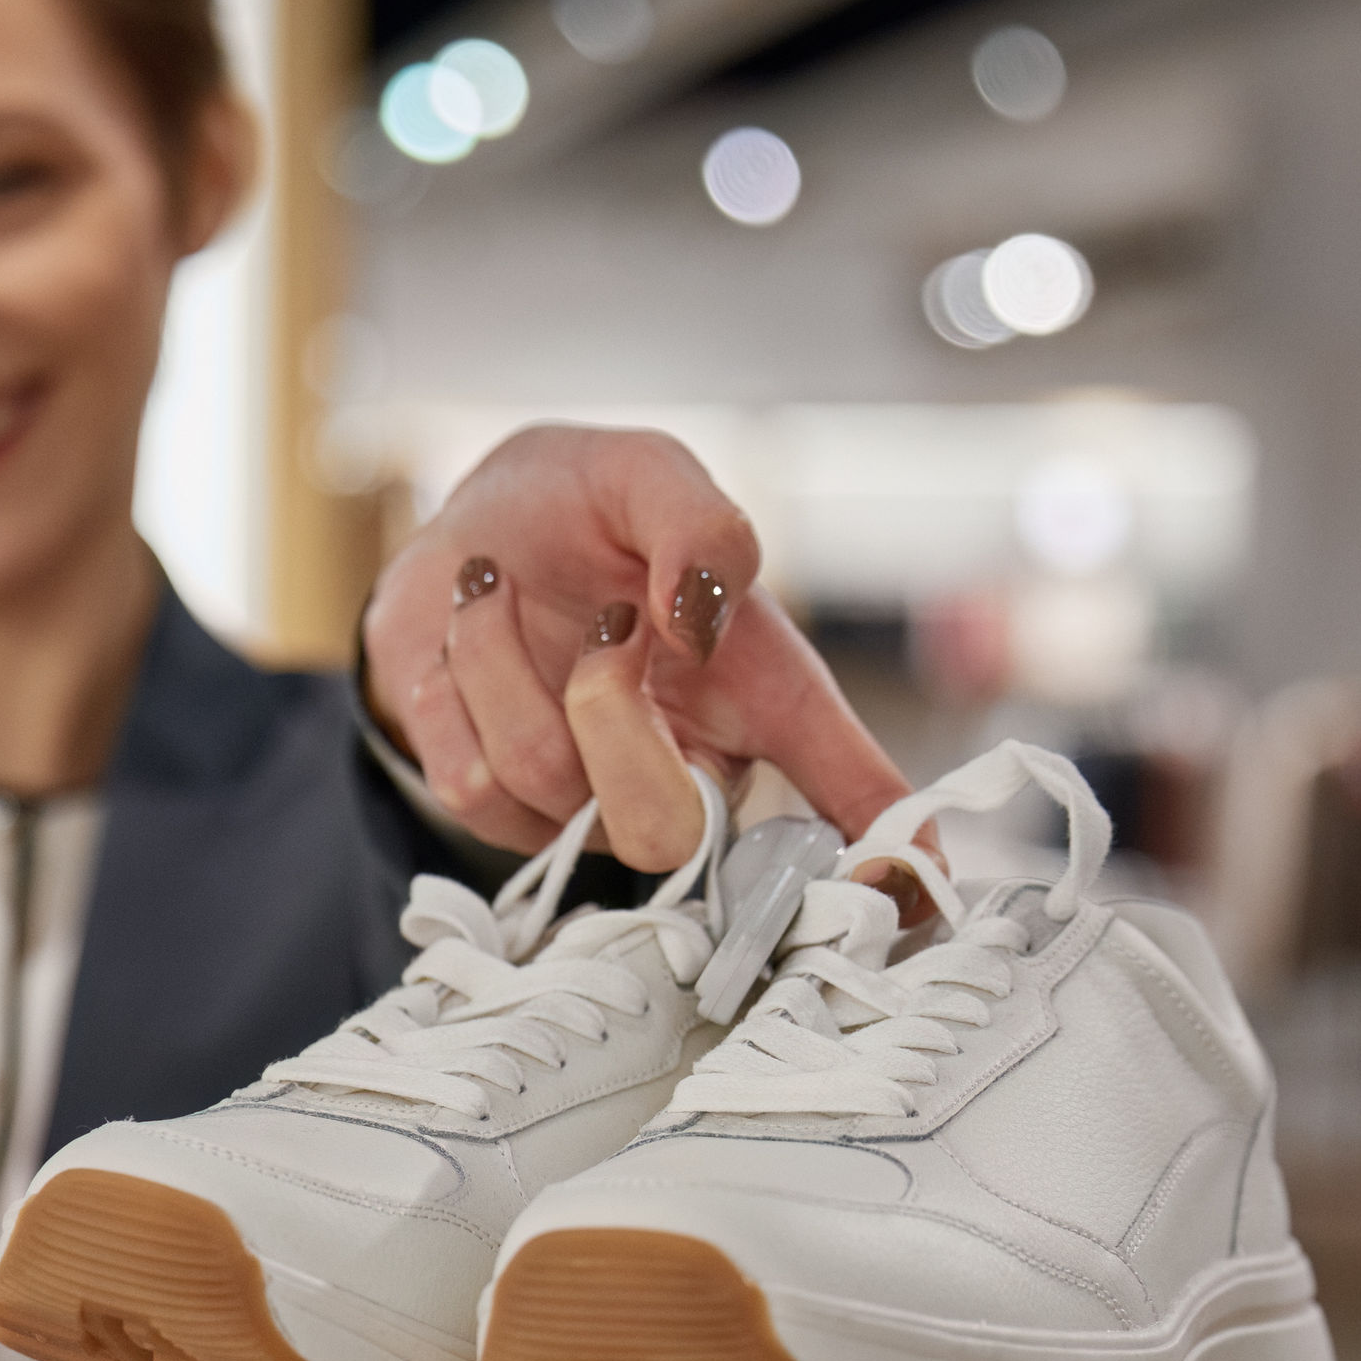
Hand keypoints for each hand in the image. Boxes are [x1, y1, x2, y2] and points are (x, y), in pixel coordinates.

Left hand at [360, 424, 908, 868]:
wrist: (477, 523)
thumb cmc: (592, 511)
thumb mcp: (657, 477)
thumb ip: (703, 531)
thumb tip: (696, 620)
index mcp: (759, 708)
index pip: (844, 804)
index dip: (883, 859)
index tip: (906, 884)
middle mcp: (684, 779)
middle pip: (666, 833)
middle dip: (611, 708)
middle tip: (612, 614)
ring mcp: (584, 808)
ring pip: (541, 780)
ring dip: (503, 656)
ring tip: (498, 584)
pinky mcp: (494, 804)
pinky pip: (467, 784)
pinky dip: (454, 685)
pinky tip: (468, 630)